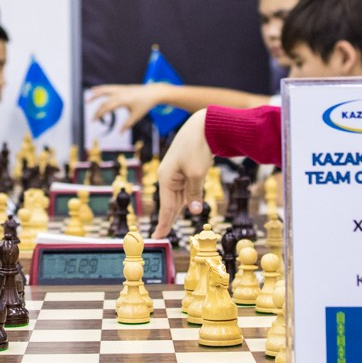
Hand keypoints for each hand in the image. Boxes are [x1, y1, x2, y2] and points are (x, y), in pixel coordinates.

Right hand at [90, 83, 164, 125]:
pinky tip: (95, 90)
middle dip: (97, 110)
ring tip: (88, 98)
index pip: (106, 107)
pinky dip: (101, 89)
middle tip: (92, 118)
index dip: (99, 114)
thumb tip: (120, 133)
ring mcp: (120, 89)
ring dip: (95, 94)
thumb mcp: (136, 116)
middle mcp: (119, 93)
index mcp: (122, 100)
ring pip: (104, 90)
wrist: (153, 93)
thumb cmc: (145, 105)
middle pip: (104, 100)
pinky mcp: (122, 87)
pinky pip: (108, 87)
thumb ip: (127, 124)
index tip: (94, 121)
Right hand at [151, 111, 212, 233]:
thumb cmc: (197, 148)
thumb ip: (195, 195)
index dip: (163, 223)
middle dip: (168, 219)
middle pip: (169, 203)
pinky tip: (186, 208)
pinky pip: (185, 189)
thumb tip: (194, 212)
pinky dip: (187, 199)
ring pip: (178, 196)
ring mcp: (176, 172)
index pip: (165, 207)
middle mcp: (168, 176)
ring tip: (169, 226)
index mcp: (165, 178)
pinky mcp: (185, 169)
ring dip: (177, 210)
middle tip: (162, 236)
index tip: (158, 237)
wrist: (204, 126)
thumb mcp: (197, 174)